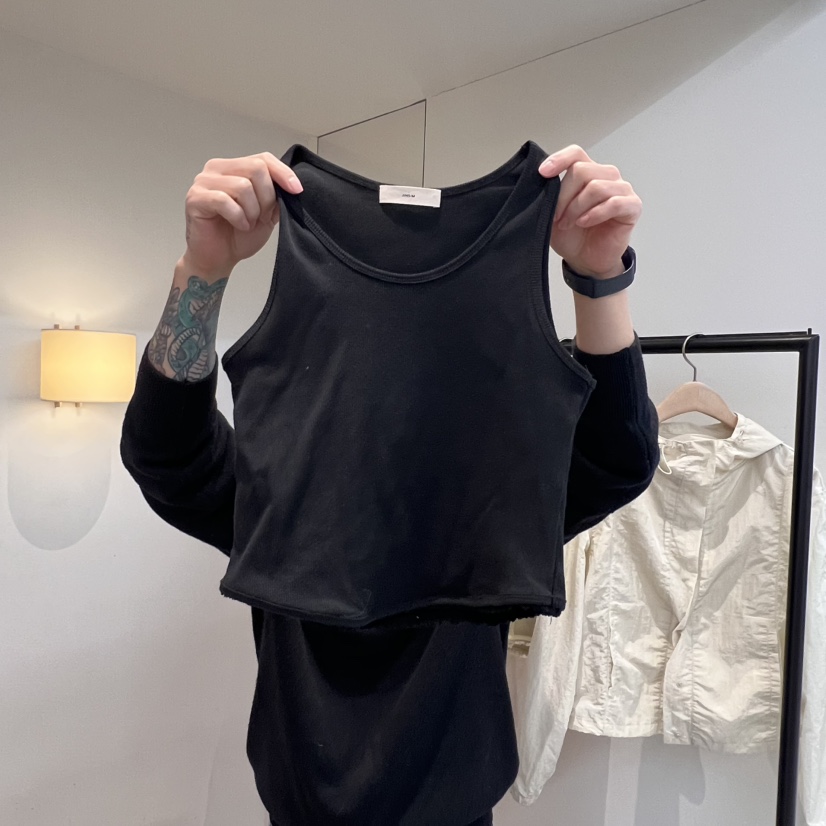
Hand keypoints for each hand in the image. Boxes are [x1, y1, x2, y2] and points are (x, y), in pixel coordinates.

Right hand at [182, 152, 303, 273]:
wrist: (218, 259)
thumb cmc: (237, 236)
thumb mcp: (267, 214)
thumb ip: (277, 196)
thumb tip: (292, 185)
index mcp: (234, 168)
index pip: (263, 159)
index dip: (283, 173)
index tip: (296, 190)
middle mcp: (217, 169)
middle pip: (256, 169)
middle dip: (266, 198)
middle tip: (260, 217)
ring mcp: (204, 182)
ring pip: (242, 186)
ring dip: (252, 211)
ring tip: (247, 223)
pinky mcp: (196, 198)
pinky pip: (225, 201)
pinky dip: (238, 217)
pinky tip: (239, 225)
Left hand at [538, 144, 641, 276]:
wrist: (586, 260)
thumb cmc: (573, 236)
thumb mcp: (553, 215)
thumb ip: (549, 196)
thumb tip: (540, 181)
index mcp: (588, 173)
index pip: (576, 153)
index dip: (559, 159)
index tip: (543, 173)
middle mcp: (606, 176)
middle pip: (582, 171)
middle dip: (564, 197)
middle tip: (557, 217)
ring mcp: (621, 190)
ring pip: (596, 187)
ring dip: (577, 208)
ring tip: (570, 224)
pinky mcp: (632, 206)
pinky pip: (614, 203)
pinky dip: (595, 214)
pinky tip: (584, 222)